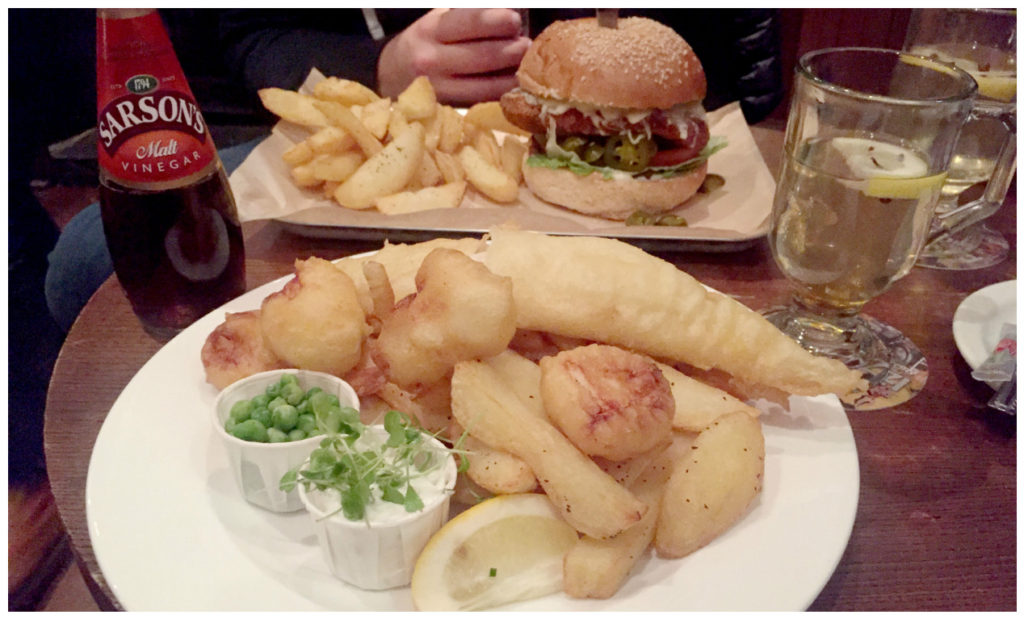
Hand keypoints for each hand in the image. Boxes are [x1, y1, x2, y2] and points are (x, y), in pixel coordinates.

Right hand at [378, 8, 529, 104]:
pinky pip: (481, 103)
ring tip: (525, 65)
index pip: (467, 23)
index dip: (495, 22)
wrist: (391, 75)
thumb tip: (508, 9)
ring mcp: (439, 89)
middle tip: (527, 46)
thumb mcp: (440, 20)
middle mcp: (432, 60)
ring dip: (512, 76)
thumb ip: (469, 15)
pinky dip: (501, 95)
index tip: (515, 21)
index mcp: (432, 30)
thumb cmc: (427, 42)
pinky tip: (514, 86)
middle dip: (511, 51)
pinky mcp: (447, 109)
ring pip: (485, 86)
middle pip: (481, 57)